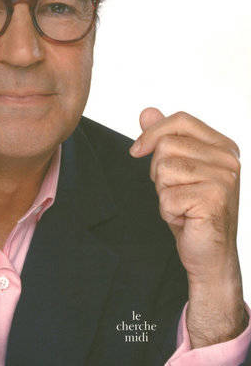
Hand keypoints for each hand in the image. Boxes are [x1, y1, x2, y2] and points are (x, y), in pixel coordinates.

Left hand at [130, 108, 246, 346]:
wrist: (210, 254)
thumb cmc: (193, 211)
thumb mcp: (175, 169)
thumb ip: (163, 138)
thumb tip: (147, 112)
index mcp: (223, 146)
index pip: (181, 120)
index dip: (153, 131)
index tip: (136, 150)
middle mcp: (228, 159)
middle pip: (167, 144)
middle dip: (158, 171)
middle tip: (175, 191)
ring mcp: (224, 178)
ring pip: (164, 168)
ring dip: (163, 192)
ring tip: (182, 204)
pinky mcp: (213, 199)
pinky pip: (167, 195)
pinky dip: (167, 210)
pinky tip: (185, 218)